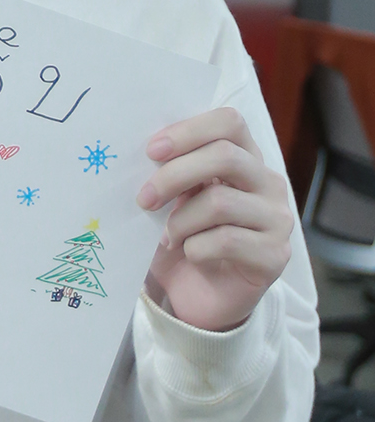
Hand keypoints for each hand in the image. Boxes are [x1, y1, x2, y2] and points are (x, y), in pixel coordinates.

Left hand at [138, 108, 293, 331]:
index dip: (189, 131)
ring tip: (167, 237)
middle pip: (225, 156)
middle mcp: (268, 183)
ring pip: (220, 201)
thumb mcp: (173, 199)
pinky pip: (226, 241)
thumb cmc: (183, 239)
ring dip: (180, 221)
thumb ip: (170, 170)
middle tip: (144, 199)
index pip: (229, 122)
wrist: (198, 299)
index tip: (152, 150)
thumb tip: (146, 150)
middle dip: (174, 174)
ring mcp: (277, 219)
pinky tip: (189, 254)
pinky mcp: (275, 256)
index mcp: (244, 158)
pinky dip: (195, 248)